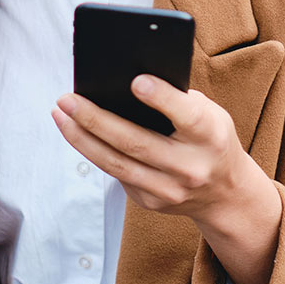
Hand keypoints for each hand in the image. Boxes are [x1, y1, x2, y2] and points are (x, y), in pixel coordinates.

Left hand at [51, 74, 281, 283]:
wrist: (224, 194)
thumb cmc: (210, 140)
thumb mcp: (211, 116)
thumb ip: (178, 101)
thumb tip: (125, 85)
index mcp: (210, 137)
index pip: (186, 116)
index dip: (161, 99)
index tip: (135, 81)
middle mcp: (191, 167)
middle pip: (135, 142)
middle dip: (95, 119)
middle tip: (67, 99)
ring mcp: (169, 189)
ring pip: (116, 163)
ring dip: (82, 138)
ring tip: (60, 114)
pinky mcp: (151, 202)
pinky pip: (116, 174)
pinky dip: (94, 152)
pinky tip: (76, 133)